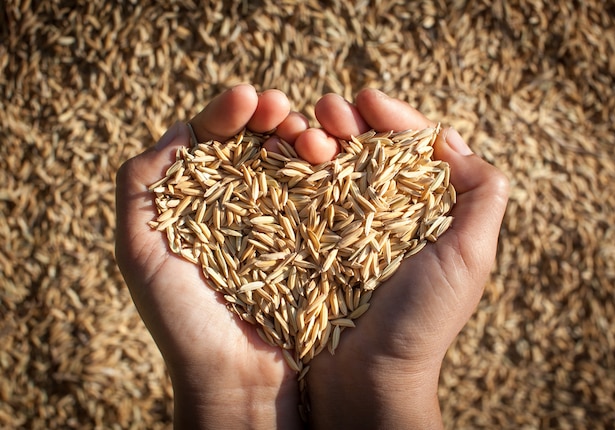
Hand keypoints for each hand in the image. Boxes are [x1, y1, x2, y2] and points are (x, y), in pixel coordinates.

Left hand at [116, 85, 313, 428]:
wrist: (237, 380)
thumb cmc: (183, 319)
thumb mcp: (141, 248)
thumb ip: (142, 183)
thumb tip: (180, 129)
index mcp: (200, 200)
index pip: (214, 138)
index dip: (229, 112)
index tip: (248, 99)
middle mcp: (244, 204)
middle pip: (259, 142)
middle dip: (272, 116)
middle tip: (282, 109)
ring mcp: (284, 220)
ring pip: (296, 160)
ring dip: (304, 135)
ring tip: (311, 136)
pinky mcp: (318, 239)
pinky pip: (326, 192)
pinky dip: (330, 167)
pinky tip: (331, 155)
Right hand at [303, 90, 509, 428]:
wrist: (368, 378)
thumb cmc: (422, 320)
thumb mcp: (470, 257)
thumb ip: (482, 196)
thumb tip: (451, 140)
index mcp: (422, 211)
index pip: (409, 149)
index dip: (392, 119)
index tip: (368, 99)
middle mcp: (380, 214)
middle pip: (364, 151)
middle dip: (348, 122)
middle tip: (330, 108)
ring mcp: (339, 228)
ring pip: (328, 167)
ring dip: (315, 138)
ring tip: (305, 130)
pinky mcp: (305, 244)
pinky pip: (296, 196)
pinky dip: (289, 170)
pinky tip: (279, 153)